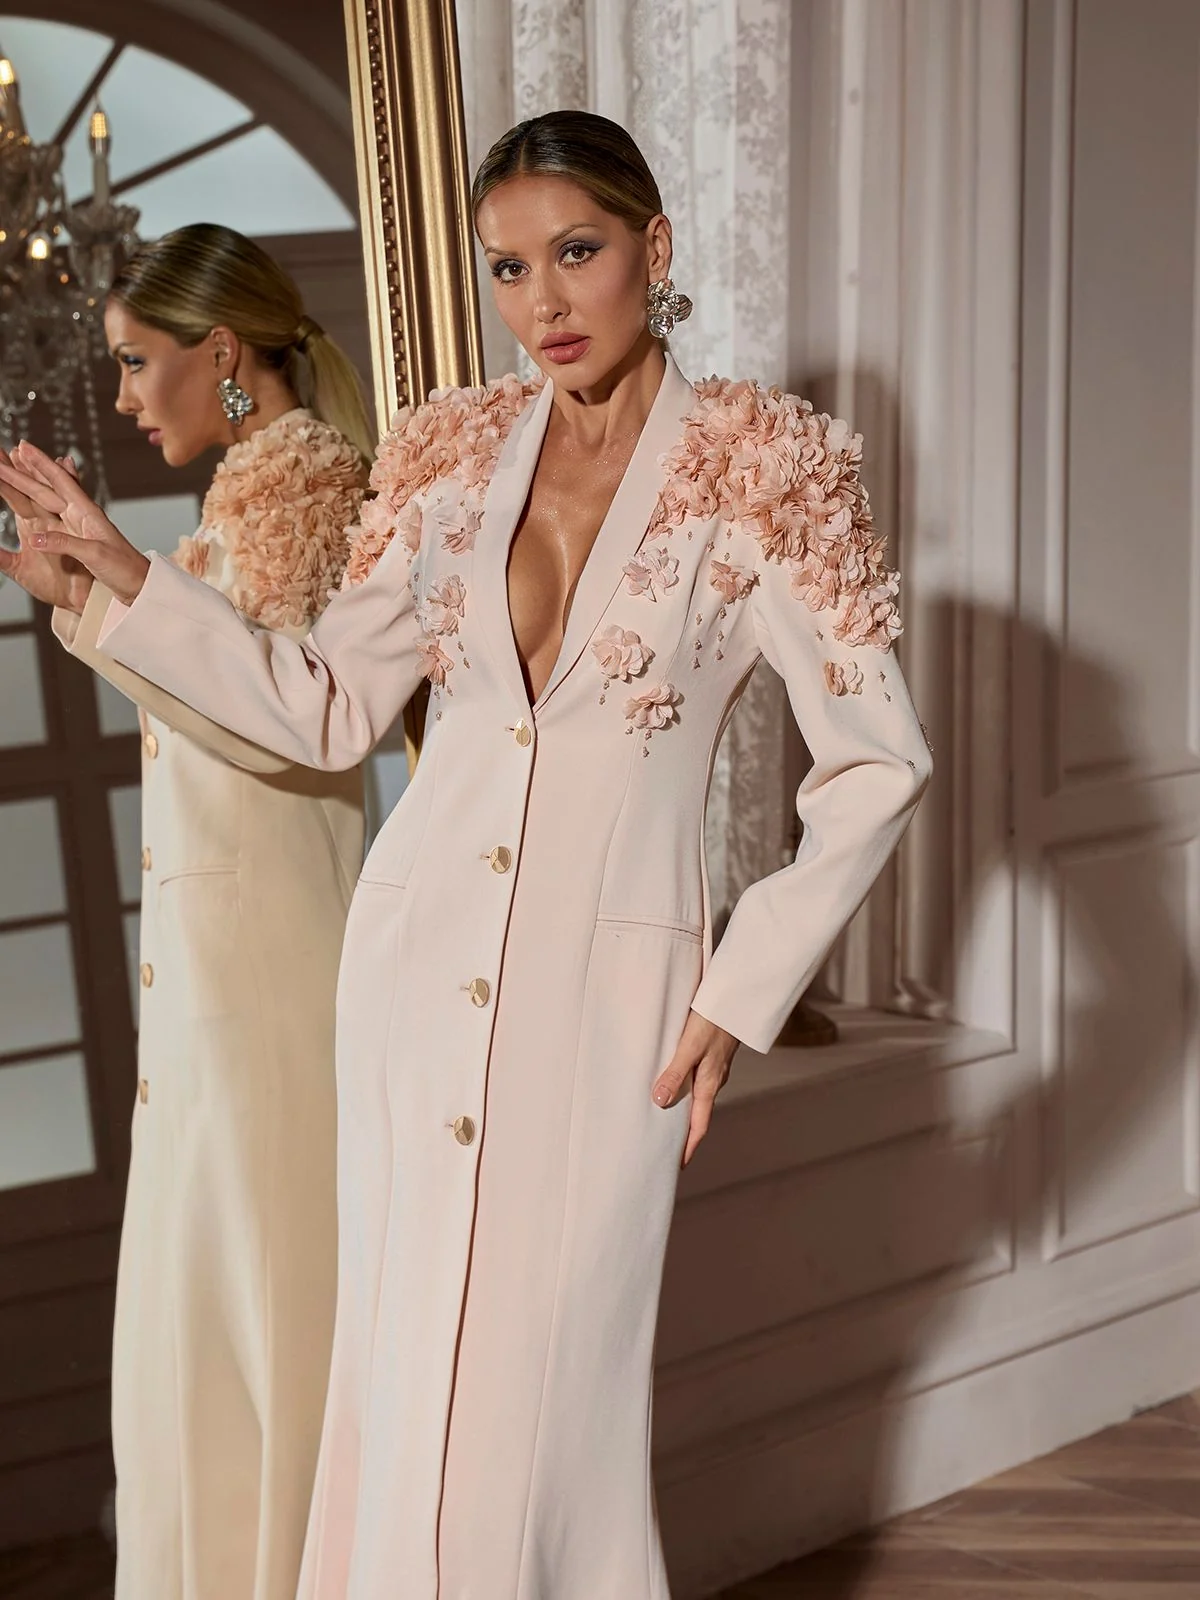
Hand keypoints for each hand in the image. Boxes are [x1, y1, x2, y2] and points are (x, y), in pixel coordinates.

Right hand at [0, 442, 149, 604]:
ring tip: (11, 466)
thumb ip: (65, 544)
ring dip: (28, 482)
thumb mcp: (95, 555)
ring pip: (46, 499)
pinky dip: (40, 504)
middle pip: (45, 488)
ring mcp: (77, 527)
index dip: (40, 464)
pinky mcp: (75, 540)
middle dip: (23, 471)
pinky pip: (52, 517)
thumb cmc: (125, 570)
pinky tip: (34, 498)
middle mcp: (80, 515)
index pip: (60, 481)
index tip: (22, 447)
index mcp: (87, 513)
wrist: (139, 587)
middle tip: (2, 455)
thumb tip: (35, 539)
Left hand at [652, 1009, 738, 1165]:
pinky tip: (675, 1083)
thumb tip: (659, 1101)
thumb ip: (674, 1073)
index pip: (699, 1125)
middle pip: (698, 1114)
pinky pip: (697, 1080)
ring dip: (684, 1110)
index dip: (688, 1147)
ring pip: (698, 1097)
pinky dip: (686, 1089)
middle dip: (685, 1133)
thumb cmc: (712, 1022)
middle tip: (668, 1147)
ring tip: (666, 1119)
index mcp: (709, 1085)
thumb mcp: (690, 1048)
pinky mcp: (712, 1054)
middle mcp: (713, 1080)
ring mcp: (714, 1068)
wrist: (735, 998)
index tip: (678, 1166)